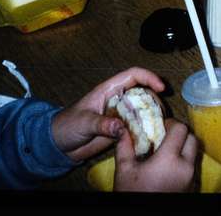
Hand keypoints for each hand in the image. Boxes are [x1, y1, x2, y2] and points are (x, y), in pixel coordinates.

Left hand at [50, 67, 166, 162]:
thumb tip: (122, 128)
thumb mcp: (84, 123)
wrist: (58, 145)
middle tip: (162, 113)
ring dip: (153, 116)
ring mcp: (121, 115)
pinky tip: (152, 136)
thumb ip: (102, 124)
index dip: (149, 77)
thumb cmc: (66, 126)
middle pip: (144, 92)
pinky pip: (138, 127)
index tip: (161, 88)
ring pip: (144, 110)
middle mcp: (118, 100)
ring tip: (159, 125)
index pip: (133, 76)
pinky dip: (147, 130)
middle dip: (155, 100)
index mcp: (109, 90)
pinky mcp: (121, 129)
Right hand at [114, 118, 197, 192]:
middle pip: (192, 139)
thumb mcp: (124, 171)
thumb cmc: (132, 195)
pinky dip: (184, 161)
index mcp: (169, 159)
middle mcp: (185, 167)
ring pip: (194, 152)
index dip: (170, 123)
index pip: (180, 129)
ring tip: (165, 151)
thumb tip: (123, 129)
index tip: (159, 126)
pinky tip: (168, 165)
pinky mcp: (191, 186)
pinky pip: (192, 166)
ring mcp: (190, 177)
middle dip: (180, 134)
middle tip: (164, 136)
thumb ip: (125, 147)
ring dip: (183, 147)